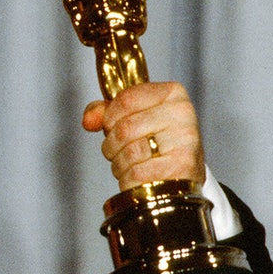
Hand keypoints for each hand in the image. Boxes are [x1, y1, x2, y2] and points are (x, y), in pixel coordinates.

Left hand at [81, 81, 205, 190]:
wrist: (182, 178)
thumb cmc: (156, 145)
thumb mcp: (133, 118)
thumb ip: (106, 112)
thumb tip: (89, 120)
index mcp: (172, 93)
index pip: (125, 99)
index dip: (109, 117)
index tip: (113, 126)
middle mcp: (182, 114)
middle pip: (124, 128)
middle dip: (112, 144)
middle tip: (122, 151)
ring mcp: (184, 141)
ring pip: (129, 152)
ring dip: (120, 164)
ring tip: (133, 165)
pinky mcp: (181, 168)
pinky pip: (136, 174)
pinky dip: (129, 180)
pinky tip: (141, 178)